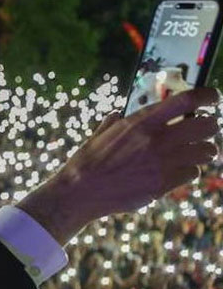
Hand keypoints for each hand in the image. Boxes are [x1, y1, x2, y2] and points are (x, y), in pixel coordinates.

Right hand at [17, 87, 220, 243]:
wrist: (79, 192)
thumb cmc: (87, 162)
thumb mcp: (101, 134)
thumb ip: (116, 122)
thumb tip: (119, 114)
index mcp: (142, 121)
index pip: (188, 99)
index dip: (207, 96)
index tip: (212, 98)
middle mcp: (157, 139)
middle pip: (208, 125)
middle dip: (210, 127)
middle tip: (204, 130)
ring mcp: (162, 163)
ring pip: (207, 151)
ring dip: (204, 151)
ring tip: (195, 153)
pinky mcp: (163, 184)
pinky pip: (193, 173)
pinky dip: (189, 171)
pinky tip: (176, 172)